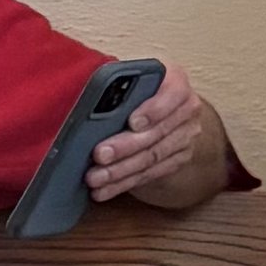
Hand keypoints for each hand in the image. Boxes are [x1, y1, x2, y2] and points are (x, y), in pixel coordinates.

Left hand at [86, 61, 218, 200]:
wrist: (159, 108)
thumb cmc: (133, 88)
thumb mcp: (126, 77)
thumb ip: (113, 82)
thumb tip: (79, 86)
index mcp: (175, 80)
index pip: (172, 93)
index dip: (153, 109)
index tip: (132, 122)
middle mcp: (186, 109)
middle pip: (156, 132)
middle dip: (125, 146)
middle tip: (99, 155)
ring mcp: (185, 136)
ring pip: (152, 157)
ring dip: (120, 171)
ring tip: (95, 178)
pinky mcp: (177, 159)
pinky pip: (149, 174)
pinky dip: (123, 183)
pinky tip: (103, 189)